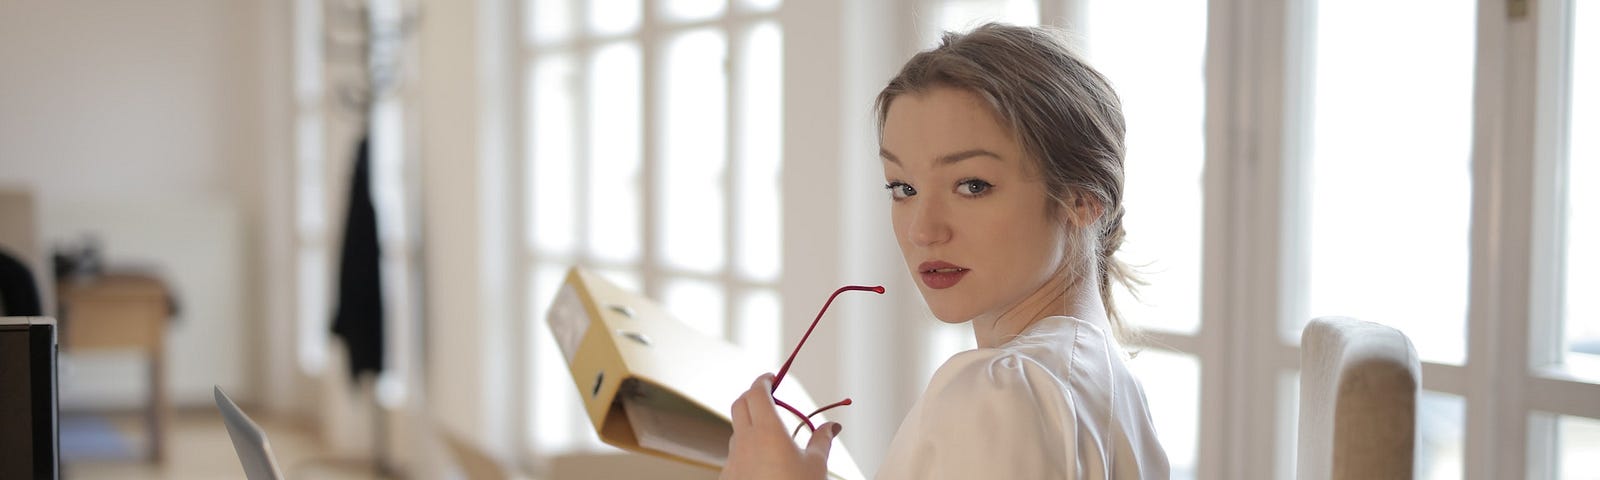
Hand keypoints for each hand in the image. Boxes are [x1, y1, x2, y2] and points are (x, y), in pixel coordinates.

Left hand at [720, 373, 841, 479]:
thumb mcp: (816, 465)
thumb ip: (822, 439)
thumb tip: (833, 426)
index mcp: (767, 431)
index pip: (757, 392)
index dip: (764, 381)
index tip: (773, 377)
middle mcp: (744, 441)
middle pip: (740, 404)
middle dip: (753, 396)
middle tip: (770, 397)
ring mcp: (732, 460)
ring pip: (736, 431)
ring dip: (749, 424)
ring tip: (772, 436)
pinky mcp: (727, 478)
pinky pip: (734, 456)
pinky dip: (746, 451)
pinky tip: (763, 465)